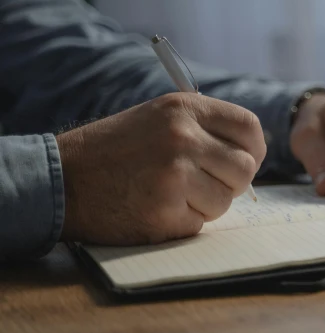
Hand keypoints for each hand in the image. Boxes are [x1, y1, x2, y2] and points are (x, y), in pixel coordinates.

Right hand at [56, 93, 265, 244]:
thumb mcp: (159, 117)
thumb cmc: (115, 150)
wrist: (61, 180)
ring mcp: (174, 177)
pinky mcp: (164, 213)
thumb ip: (204, 127)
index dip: (254, 148)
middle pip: (245, 168)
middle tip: (206, 183)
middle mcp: (183, 138)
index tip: (247, 159)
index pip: (249, 127)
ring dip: (206, 204)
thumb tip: (253, 151)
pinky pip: (200, 224)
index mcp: (184, 109)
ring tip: (172, 193)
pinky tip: (156, 207)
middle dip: (232, 182)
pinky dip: (184, 222)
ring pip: (225, 200)